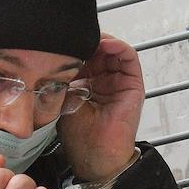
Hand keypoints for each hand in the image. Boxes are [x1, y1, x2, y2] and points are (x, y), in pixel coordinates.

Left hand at [58, 34, 143, 183]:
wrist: (95, 156)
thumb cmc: (79, 135)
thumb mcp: (63, 97)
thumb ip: (64, 74)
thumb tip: (55, 51)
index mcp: (87, 82)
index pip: (83, 54)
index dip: (73, 44)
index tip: (60, 36)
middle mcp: (104, 80)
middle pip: (98, 49)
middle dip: (86, 39)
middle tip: (73, 33)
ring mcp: (119, 81)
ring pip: (112, 49)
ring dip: (101, 39)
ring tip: (87, 36)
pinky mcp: (133, 84)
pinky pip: (129, 57)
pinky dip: (118, 46)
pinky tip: (104, 43)